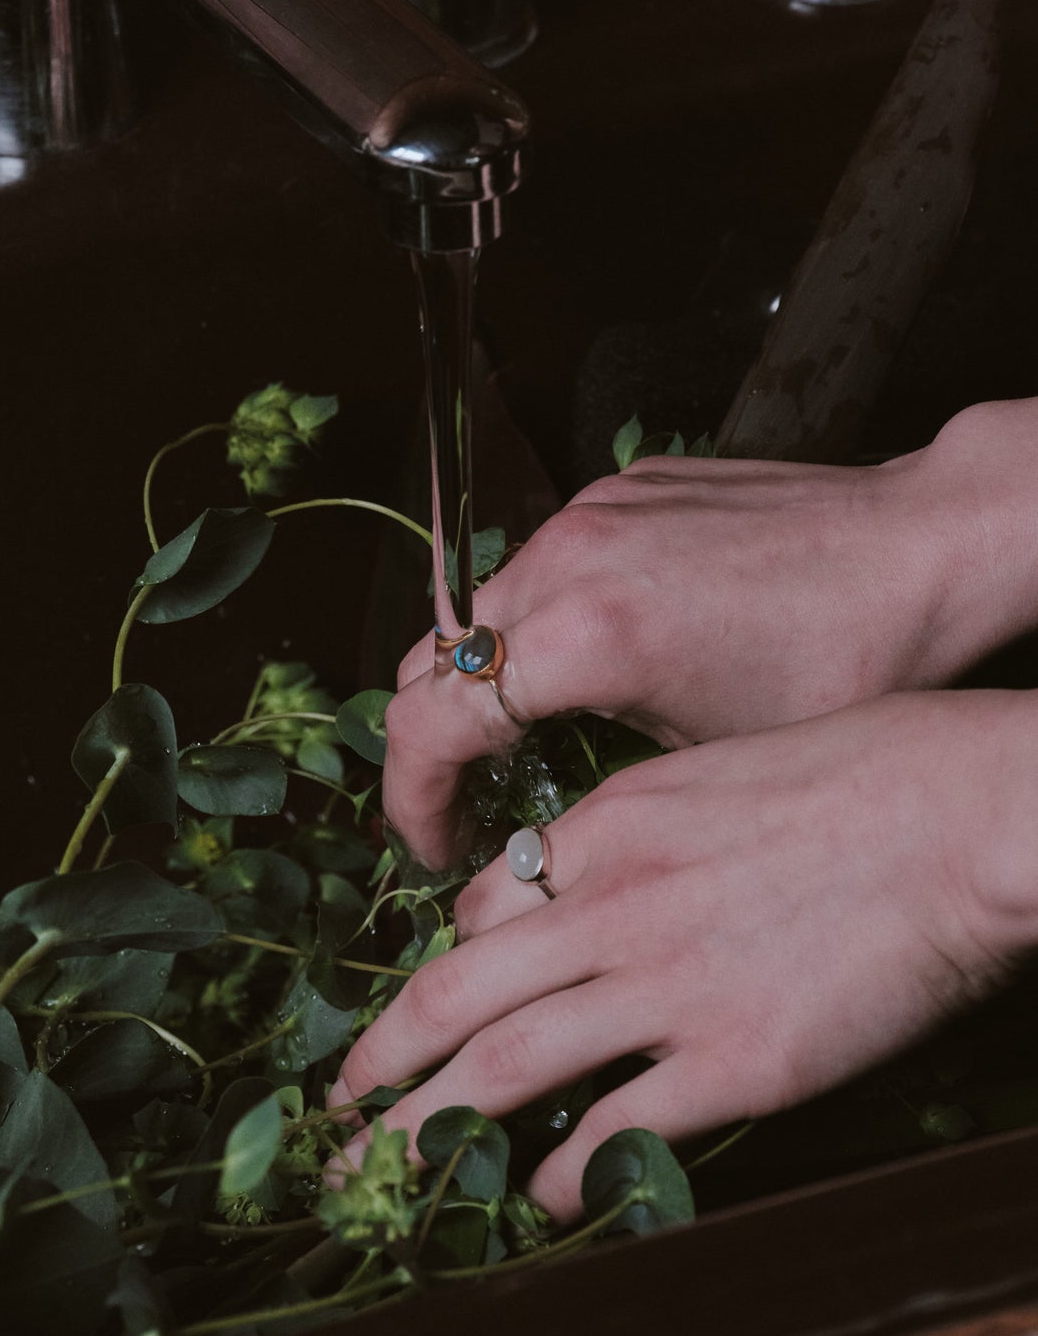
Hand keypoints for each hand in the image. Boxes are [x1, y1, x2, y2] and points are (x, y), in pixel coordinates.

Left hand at [333, 692, 1037, 1221]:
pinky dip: (558, 1172)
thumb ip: (633, 827)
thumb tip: (588, 871)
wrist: (957, 811)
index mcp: (602, 828)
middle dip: (378, 1061)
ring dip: (426, 1128)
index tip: (422, 1013)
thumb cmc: (855, 769)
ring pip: (502, 1068)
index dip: (439, 970)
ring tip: (378, 1171)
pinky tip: (533, 1198)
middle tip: (334, 1108)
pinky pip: (613, 1131)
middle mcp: (609, 908)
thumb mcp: (706, 769)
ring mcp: (664, 987)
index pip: (480, 908)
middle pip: (453, 996)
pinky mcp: (734, 1061)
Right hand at [387, 399, 1037, 865]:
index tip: (435, 845)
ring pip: (479, 605)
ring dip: (485, 675)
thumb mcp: (713, 759)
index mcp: (586, 636)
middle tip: (469, 805)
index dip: (412, 801)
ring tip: (532, 734)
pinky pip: (541, 561)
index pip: (429, 724)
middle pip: (429, 659)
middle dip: (433, 741)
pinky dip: (541, 617)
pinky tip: (596, 657)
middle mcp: (566, 559)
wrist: (922, 545)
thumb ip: (596, 773)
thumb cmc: (849, 660)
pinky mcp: (618, 489)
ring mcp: (588, 514)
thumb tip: (538, 820)